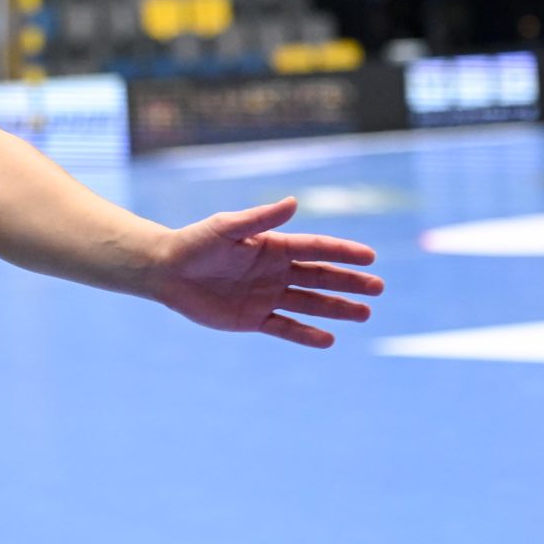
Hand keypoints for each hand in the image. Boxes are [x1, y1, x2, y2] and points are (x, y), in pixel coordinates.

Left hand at [152, 198, 381, 348]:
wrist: (166, 270)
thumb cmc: (196, 243)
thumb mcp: (227, 228)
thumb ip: (260, 219)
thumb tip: (294, 203)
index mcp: (273, 246)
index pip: (315, 248)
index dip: (342, 252)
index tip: (370, 257)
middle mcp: (275, 272)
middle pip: (320, 277)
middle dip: (349, 282)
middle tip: (378, 287)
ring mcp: (267, 296)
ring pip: (310, 304)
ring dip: (337, 309)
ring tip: (365, 314)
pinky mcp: (253, 318)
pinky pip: (285, 327)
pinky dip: (305, 334)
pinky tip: (328, 340)